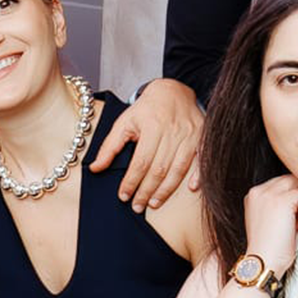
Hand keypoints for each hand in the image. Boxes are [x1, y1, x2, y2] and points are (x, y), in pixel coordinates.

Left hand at [87, 78, 203, 209]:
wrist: (173, 91)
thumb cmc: (146, 110)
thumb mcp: (124, 123)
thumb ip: (109, 146)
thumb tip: (94, 169)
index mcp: (152, 126)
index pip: (141, 161)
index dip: (132, 181)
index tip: (123, 196)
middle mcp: (173, 131)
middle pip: (160, 168)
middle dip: (147, 190)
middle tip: (137, 206)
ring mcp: (191, 135)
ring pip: (179, 168)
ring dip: (167, 189)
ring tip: (154, 203)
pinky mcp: (204, 137)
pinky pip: (203, 160)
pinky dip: (199, 175)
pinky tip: (190, 189)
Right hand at [242, 172, 297, 274]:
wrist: (263, 261)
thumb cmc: (270, 247)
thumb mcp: (272, 221)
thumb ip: (282, 206)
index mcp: (253, 195)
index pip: (280, 183)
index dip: (293, 195)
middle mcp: (258, 191)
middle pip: (290, 179)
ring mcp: (268, 194)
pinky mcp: (281, 201)